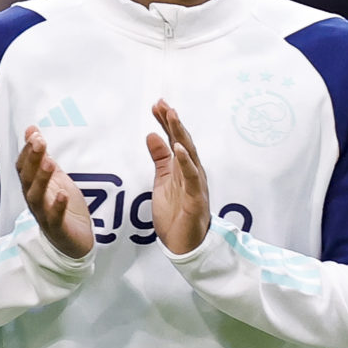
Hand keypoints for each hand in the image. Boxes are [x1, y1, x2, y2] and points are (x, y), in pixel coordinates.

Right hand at [16, 126, 93, 257]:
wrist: (74, 242)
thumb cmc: (62, 207)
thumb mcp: (54, 177)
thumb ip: (42, 156)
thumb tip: (32, 129)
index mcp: (32, 187)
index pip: (24, 167)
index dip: (28, 150)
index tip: (34, 133)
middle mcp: (34, 200)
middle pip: (28, 179)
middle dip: (33, 160)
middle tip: (39, 142)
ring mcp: (44, 215)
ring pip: (37, 197)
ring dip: (42, 179)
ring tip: (49, 162)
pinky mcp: (58, 229)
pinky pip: (54, 218)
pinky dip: (57, 206)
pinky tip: (61, 195)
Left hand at [146, 99, 210, 254]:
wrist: (185, 244)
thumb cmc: (176, 214)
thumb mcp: (163, 182)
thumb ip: (160, 159)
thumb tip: (151, 135)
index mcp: (182, 168)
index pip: (174, 140)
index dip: (166, 122)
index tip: (156, 105)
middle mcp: (191, 172)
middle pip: (183, 141)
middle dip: (173, 122)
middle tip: (163, 103)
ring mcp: (195, 184)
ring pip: (189, 154)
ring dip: (180, 134)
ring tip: (172, 116)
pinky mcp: (195, 198)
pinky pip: (191, 176)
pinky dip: (185, 161)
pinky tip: (178, 148)